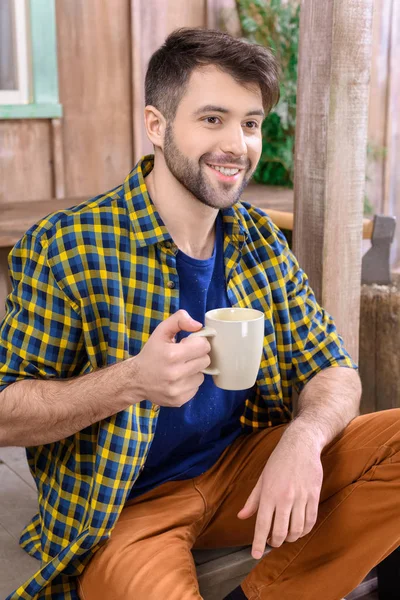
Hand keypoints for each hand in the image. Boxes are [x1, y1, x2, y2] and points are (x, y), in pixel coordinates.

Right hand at [134, 309, 210, 407]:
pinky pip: (196, 388)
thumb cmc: (151, 353)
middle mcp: (175, 374)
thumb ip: (179, 320)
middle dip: (197, 356)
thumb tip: (198, 325)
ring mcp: (177, 389)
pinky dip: (190, 383)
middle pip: (205, 361)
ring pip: (202, 376)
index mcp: (172, 354)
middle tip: (185, 356)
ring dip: (194, 371)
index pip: (204, 346)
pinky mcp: (179, 400)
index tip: (189, 344)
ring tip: (181, 368)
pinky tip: (178, 379)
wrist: (135, 379)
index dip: (198, 343)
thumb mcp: (161, 331)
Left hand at [237, 429, 322, 558]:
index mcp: (268, 493)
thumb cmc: (278, 461)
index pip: (262, 524)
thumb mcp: (262, 478)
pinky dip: (304, 531)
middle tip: (272, 541)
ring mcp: (301, 497)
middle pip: (280, 532)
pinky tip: (299, 529)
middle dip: (275, 542)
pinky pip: (310, 521)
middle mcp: (284, 497)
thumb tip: (241, 517)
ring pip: (297, 530)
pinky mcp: (314, 495)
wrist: (300, 444)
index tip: (255, 555)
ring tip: (285, 535)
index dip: (258, 542)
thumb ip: (252, 500)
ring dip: (290, 538)